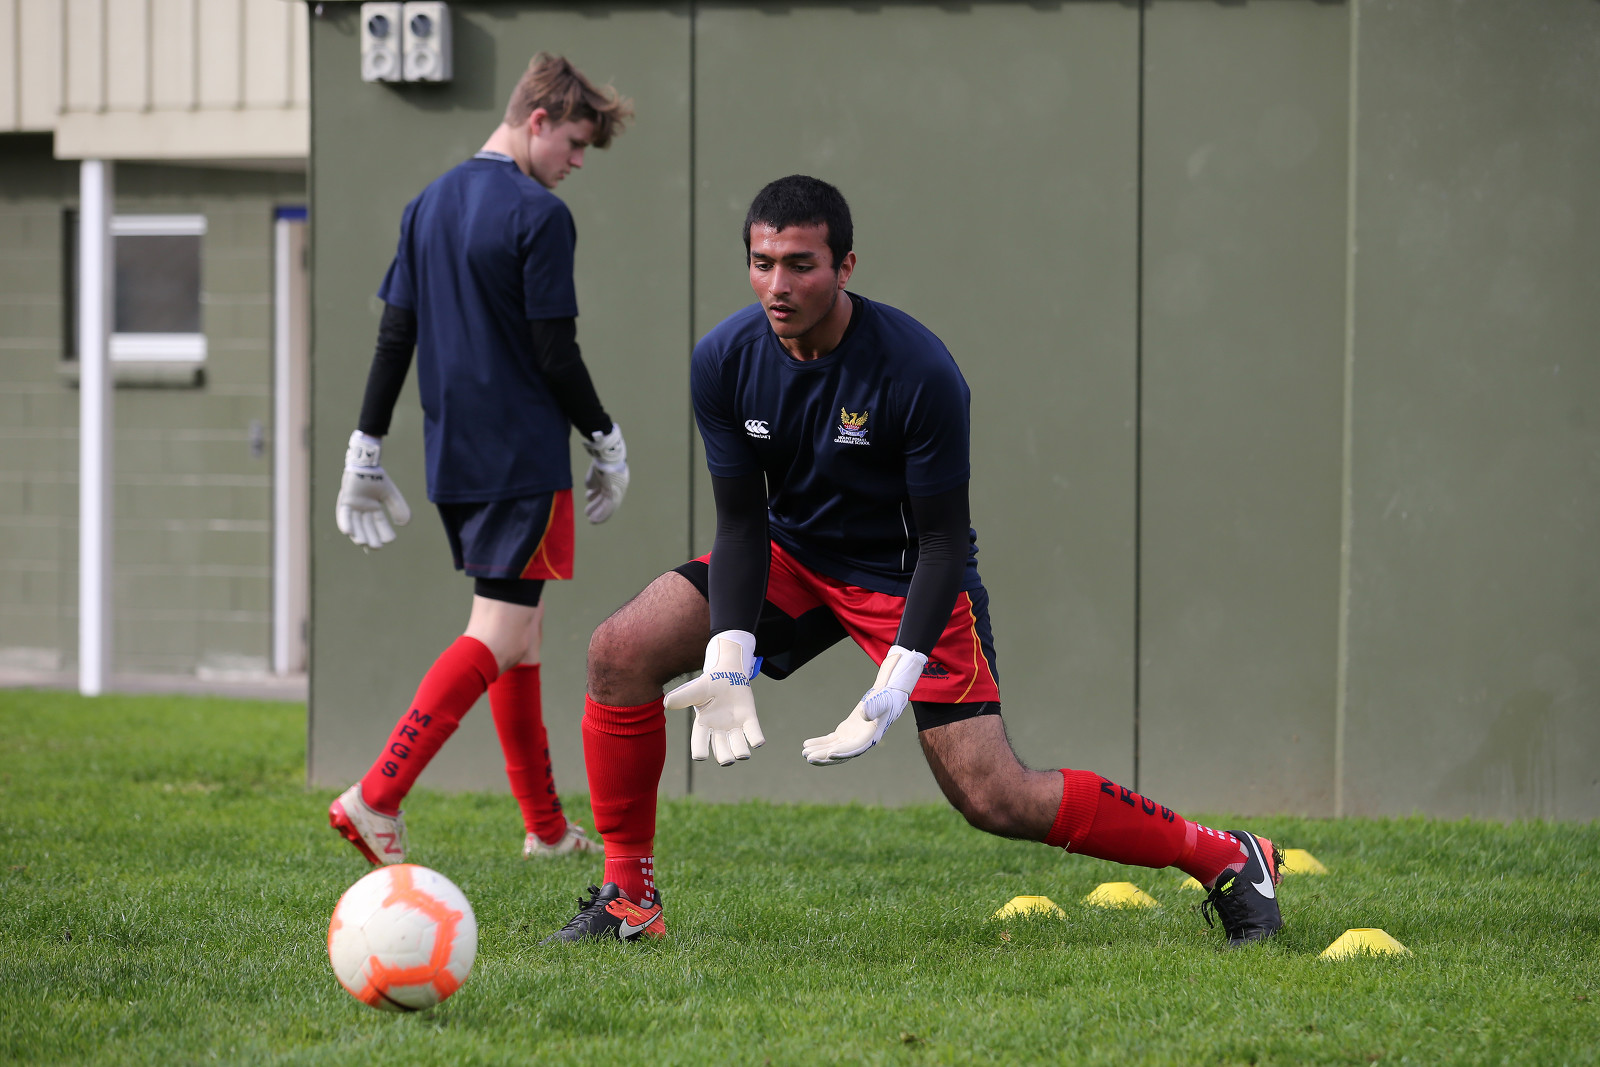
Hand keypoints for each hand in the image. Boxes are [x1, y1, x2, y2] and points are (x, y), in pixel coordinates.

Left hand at [335, 430, 410, 548]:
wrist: (366, 464)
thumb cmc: (376, 477)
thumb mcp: (390, 494)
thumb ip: (398, 507)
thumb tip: (405, 524)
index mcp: (373, 509)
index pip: (380, 524)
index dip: (384, 533)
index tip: (390, 540)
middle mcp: (361, 510)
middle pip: (367, 528)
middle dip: (371, 538)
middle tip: (377, 547)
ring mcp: (352, 507)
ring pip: (355, 524)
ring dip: (358, 534)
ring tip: (363, 543)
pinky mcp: (344, 502)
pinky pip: (343, 515)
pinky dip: (345, 523)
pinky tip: (348, 533)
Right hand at [582, 423, 629, 522]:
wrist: (607, 455)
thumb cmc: (600, 460)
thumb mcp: (596, 472)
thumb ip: (594, 480)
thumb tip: (590, 488)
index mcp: (615, 480)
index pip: (607, 493)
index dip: (598, 500)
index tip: (589, 503)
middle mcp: (618, 486)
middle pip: (608, 501)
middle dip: (598, 508)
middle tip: (589, 514)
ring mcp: (618, 491)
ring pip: (608, 506)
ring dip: (598, 513)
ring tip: (590, 518)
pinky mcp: (615, 494)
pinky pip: (608, 508)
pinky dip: (601, 515)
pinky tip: (593, 520)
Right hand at [664, 630, 764, 765]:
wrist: (728, 672)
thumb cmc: (709, 683)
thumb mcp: (696, 689)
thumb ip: (683, 697)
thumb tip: (667, 704)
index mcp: (703, 724)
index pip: (699, 741)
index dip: (700, 750)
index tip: (700, 757)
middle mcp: (719, 729)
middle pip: (721, 750)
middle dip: (724, 756)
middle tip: (727, 760)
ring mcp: (735, 725)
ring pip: (738, 745)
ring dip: (741, 752)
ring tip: (743, 755)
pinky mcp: (749, 719)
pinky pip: (753, 732)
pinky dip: (756, 739)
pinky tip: (758, 742)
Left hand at [802, 645, 927, 765]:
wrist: (891, 694)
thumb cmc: (888, 695)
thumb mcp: (883, 696)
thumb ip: (875, 703)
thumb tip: (864, 711)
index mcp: (872, 734)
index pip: (856, 747)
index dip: (844, 752)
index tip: (830, 754)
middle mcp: (862, 740)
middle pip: (842, 752)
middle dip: (826, 756)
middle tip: (809, 758)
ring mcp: (853, 737)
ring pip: (834, 748)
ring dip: (819, 752)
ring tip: (804, 754)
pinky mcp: (846, 733)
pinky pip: (831, 741)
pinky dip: (820, 743)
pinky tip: (806, 745)